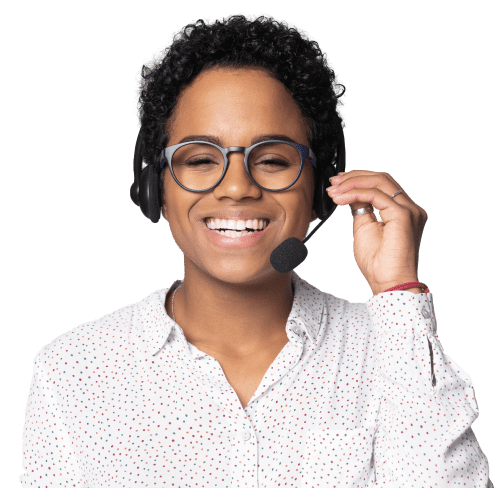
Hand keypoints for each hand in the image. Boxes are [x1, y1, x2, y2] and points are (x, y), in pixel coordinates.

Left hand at [326, 170, 427, 295]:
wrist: (388, 283)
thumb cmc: (379, 264)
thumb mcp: (364, 228)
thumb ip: (361, 208)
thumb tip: (351, 193)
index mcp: (403, 210)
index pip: (382, 184)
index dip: (358, 179)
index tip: (337, 183)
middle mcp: (410, 207)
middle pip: (381, 178)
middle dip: (353, 178)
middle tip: (333, 182)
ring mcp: (409, 210)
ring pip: (379, 182)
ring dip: (352, 184)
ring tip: (334, 191)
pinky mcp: (403, 215)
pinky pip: (375, 195)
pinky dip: (355, 193)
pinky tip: (341, 198)